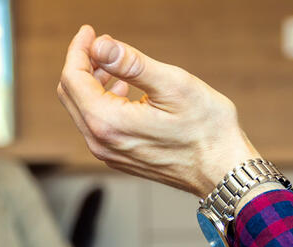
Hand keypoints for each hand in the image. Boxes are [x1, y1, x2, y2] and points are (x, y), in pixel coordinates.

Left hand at [58, 25, 261, 196]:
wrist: (222, 170)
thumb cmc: (206, 130)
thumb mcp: (172, 85)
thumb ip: (132, 64)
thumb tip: (101, 45)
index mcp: (109, 123)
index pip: (73, 79)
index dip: (78, 50)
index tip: (90, 31)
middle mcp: (101, 143)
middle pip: (71, 95)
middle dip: (81, 64)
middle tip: (99, 42)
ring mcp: (109, 154)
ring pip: (82, 110)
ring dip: (91, 82)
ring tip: (112, 64)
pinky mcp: (119, 159)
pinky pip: (97, 125)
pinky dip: (102, 102)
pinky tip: (123, 90)